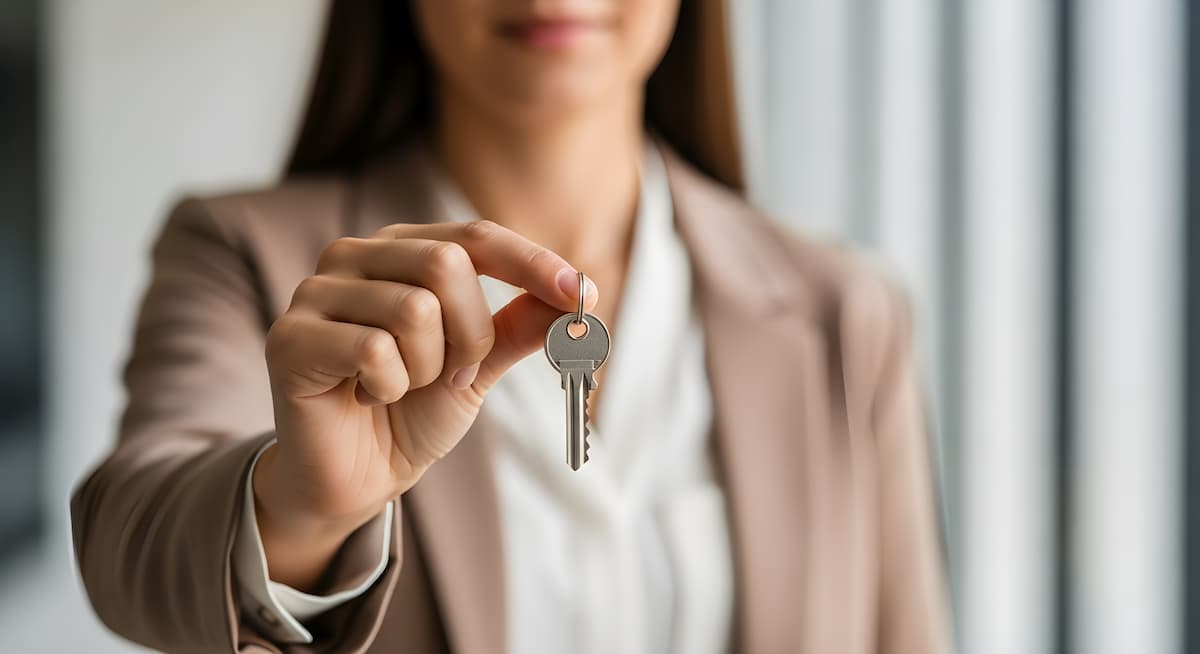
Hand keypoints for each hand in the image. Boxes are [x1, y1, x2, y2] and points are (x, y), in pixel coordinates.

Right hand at [254, 220, 595, 588]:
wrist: (356, 478)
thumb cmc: (413, 412)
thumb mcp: (480, 366)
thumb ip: (520, 326)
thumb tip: (581, 294)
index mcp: (401, 250)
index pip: (475, 236)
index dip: (532, 263)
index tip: (583, 294)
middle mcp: (353, 256)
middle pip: (446, 264)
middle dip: (471, 334)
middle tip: (454, 374)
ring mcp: (315, 293)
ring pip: (413, 308)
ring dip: (428, 367)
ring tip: (403, 386)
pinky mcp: (290, 339)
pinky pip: (374, 350)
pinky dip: (389, 386)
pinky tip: (367, 396)